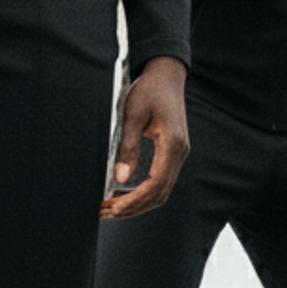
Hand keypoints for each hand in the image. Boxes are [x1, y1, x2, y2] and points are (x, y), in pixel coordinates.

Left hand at [100, 56, 189, 218]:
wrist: (167, 75)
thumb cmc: (149, 91)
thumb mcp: (133, 116)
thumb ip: (128, 147)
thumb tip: (120, 178)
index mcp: (172, 144)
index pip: (156, 184)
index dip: (134, 200)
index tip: (113, 208)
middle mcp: (180, 152)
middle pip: (160, 193)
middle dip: (133, 207)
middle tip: (106, 212)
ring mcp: (179, 153)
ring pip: (162, 190)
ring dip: (139, 203)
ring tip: (113, 208)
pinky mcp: (174, 151)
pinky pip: (161, 180)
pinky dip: (144, 193)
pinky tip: (125, 194)